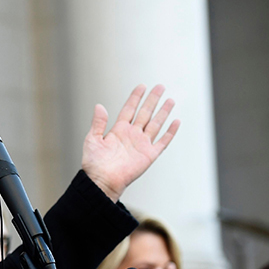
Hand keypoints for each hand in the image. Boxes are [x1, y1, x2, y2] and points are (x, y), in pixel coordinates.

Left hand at [81, 84, 180, 201]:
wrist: (102, 181)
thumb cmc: (94, 164)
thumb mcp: (92, 139)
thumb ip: (98, 123)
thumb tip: (99, 106)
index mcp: (118, 130)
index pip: (129, 109)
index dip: (135, 98)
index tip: (141, 87)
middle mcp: (132, 135)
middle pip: (145, 113)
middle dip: (152, 100)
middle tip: (160, 87)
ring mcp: (141, 144)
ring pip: (155, 124)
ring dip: (163, 112)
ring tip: (170, 100)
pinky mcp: (149, 155)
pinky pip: (162, 142)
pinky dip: (170, 132)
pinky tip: (175, 122)